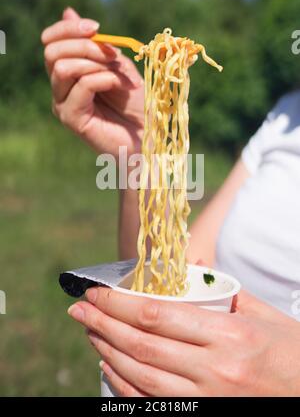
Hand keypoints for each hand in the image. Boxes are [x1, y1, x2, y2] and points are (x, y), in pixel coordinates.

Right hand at [41, 7, 143, 156]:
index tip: (96, 28)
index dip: (68, 28)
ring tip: (119, 76)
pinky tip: (121, 87)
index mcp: (69, 73)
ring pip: (63, 67)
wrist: (148, 136)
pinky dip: (104, 79)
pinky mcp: (71, 119)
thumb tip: (67, 11)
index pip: (50, 42)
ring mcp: (63, 104)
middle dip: (84, 45)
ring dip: (96, 64)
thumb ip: (96, 44)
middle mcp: (61, 88)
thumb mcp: (119, 66)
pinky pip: (81, 85)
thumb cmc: (136, 104)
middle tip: (112, 55)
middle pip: (51, 52)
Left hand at [68, 287, 299, 396]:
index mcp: (230, 334)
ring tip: (90, 332)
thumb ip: (226, 291)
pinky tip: (109, 366)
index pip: (158, 315)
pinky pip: (152, 404)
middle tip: (79, 309)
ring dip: (107, 352)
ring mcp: (209, 399)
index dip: (118, 303)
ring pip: (141, 376)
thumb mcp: (265, 314)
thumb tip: (192, 270)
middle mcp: (215, 369)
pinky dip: (124, 385)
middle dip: (102, 324)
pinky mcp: (206, 415)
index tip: (95, 292)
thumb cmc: (292, 352)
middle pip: (142, 345)